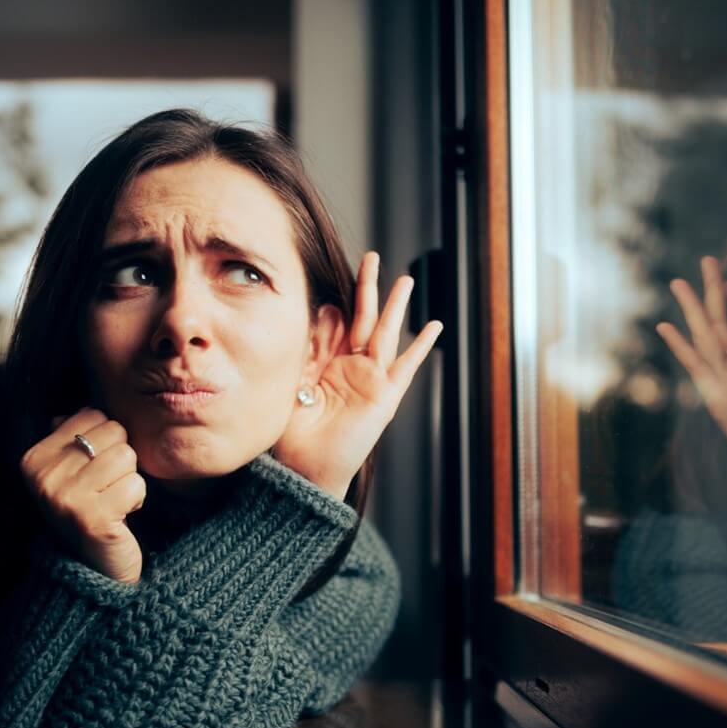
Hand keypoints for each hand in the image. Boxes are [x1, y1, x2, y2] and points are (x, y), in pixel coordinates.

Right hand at [20, 409, 146, 582]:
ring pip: (127, 456)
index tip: (93, 472)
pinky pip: (136, 483)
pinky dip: (137, 499)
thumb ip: (70, 436)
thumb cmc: (89, 511)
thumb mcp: (70, 471)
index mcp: (33, 459)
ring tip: (114, 502)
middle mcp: (43, 477)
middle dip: (121, 459)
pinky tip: (121, 516)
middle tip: (106, 490)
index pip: (92, 415)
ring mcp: (65, 498)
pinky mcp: (92, 518)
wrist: (94, 569)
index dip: (106, 441)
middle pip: (113, 432)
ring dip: (130, 479)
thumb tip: (80, 407)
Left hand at [273, 251, 442, 498]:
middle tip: (371, 258)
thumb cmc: (291, 435)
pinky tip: (434, 326)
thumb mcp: (292, 384)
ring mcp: (371, 381)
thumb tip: (319, 316)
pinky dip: (422, 347)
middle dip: (368, 288)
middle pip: (363, 319)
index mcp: (326, 365)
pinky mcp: (385, 396)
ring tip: (405, 279)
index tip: (327, 292)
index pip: (334, 324)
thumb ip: (306, 353)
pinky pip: (406, 367)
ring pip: (386, 334)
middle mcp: (351, 369)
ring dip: (395, 306)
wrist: (305, 470)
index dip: (332, 308)